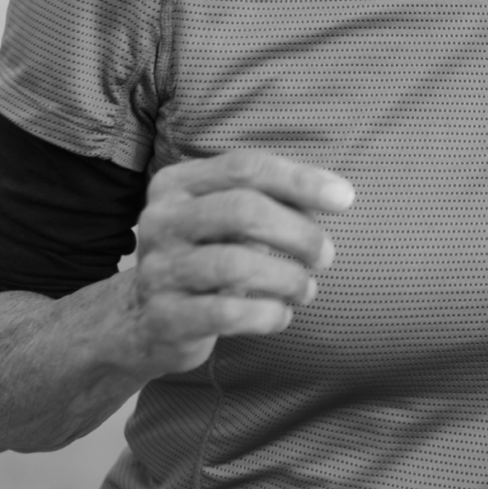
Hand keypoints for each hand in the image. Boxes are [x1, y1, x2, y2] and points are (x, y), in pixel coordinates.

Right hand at [123, 150, 353, 377]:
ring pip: (234, 264)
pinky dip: (266, 314)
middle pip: (243, 210)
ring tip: (307, 290)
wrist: (143, 321)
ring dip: (287, 278)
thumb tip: (334, 195)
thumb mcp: (227, 220)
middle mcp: (161, 221)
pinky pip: (226, 313)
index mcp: (177, 184)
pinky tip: (281, 316)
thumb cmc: (205, 257)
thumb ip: (272, 200)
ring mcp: (158, 270)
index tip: (345, 199)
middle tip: (325, 256)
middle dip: (299, 233)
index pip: (245, 167)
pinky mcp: (164, 317)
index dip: (300, 180)